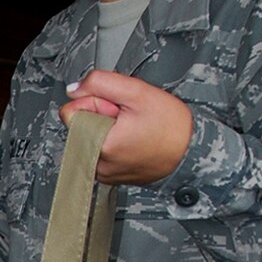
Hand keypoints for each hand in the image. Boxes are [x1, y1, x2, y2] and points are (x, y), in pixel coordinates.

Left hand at [59, 72, 192, 184]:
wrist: (191, 153)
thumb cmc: (171, 126)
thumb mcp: (137, 92)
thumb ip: (100, 84)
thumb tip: (72, 89)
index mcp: (98, 144)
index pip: (70, 112)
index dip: (94, 101)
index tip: (115, 107)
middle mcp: (96, 164)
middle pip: (80, 125)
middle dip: (101, 115)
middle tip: (127, 117)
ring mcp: (103, 173)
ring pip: (90, 138)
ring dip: (107, 129)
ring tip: (132, 129)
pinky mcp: (110, 177)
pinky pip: (100, 152)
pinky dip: (113, 143)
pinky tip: (132, 140)